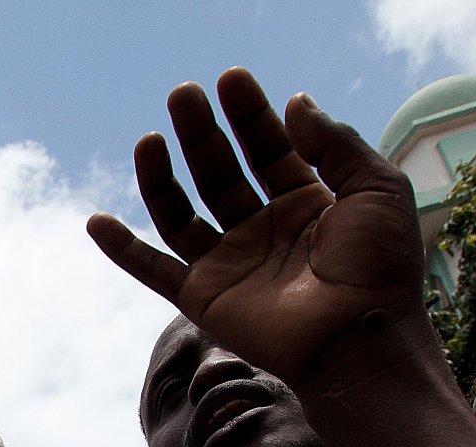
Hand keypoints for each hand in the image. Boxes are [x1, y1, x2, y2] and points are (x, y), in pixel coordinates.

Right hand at [86, 71, 428, 390]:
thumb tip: (294, 102)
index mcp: (307, 203)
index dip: (250, 114)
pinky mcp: (204, 297)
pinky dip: (122, 250)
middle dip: (202, 133)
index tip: (231, 79)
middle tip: (184, 95)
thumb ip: (335, 143)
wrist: (360, 338)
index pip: (270, 148)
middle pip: (220, 172)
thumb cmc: (379, 268)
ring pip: (182, 212)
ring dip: (161, 176)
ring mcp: (231, 263)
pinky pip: (154, 270)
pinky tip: (96, 221)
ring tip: (150, 138)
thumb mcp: (375, 188)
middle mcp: (263, 230)